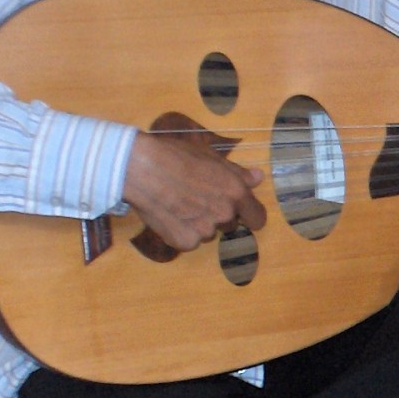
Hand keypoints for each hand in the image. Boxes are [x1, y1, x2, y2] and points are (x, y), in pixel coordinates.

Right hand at [120, 128, 265, 251]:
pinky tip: (169, 215)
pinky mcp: (184, 242)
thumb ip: (238, 172)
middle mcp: (224, 214)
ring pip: (208, 233)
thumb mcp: (211, 156)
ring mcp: (205, 230)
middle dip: (218, 215)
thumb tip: (258, 178)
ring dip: (199, 224)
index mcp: (235, 192)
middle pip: (230, 225)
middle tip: (197, 199)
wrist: (140, 169)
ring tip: (179, 204)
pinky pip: (189, 241)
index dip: (250, 216)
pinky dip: (181, 232)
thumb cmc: (175, 156)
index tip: (242, 214)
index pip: (258, 218)